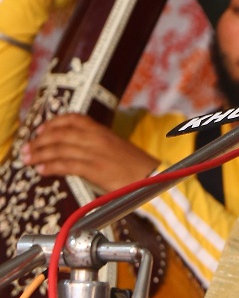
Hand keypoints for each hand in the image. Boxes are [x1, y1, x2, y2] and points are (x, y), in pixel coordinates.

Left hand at [22, 114, 156, 189]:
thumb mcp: (117, 149)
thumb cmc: (136, 167)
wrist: (152, 178)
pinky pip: (67, 165)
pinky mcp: (95, 169)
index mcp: (103, 131)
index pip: (74, 119)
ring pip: (60, 149)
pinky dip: (51, 167)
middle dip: (40, 140)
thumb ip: (97, 146)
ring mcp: (95, 154)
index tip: (41, 129)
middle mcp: (97, 139)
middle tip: (27, 148)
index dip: (54, 123)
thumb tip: (78, 150)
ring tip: (28, 159)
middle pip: (61, 133)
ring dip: (40, 154)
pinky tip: (42, 170)